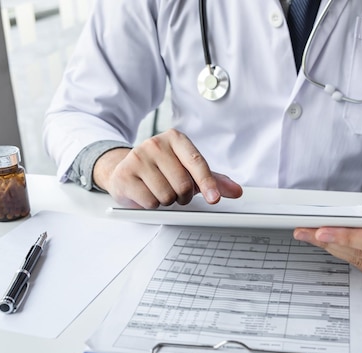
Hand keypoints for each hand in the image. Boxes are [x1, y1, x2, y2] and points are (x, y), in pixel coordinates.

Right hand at [92, 129, 242, 207]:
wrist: (125, 169)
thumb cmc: (162, 170)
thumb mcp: (188, 171)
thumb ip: (213, 180)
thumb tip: (236, 191)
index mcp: (176, 139)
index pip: (197, 162)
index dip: (207, 183)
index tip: (214, 199)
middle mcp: (156, 144)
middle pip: (183, 184)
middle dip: (183, 196)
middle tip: (177, 193)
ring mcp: (138, 157)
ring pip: (166, 195)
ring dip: (167, 201)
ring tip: (159, 191)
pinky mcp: (125, 175)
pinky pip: (149, 202)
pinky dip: (152, 205)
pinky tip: (146, 194)